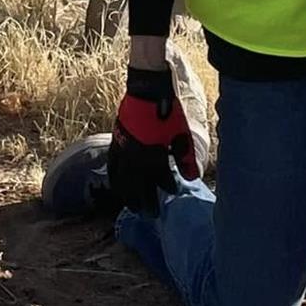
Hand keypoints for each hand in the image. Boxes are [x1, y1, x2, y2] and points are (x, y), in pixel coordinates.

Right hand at [106, 64, 199, 213]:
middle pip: (138, 187)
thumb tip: (193, 179)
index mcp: (152, 157)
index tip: (174, 192)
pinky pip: (113, 167)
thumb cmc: (167, 112)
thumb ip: (186, 158)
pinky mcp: (115, 143)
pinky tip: (117, 184)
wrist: (146, 91)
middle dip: (145, 202)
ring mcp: (122, 151)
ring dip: (127, 195)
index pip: (160, 180)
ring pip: (122, 180)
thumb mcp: (181, 135)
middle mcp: (134, 158)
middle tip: (151, 215)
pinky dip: (115, 178)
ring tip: (132, 207)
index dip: (168, 187)